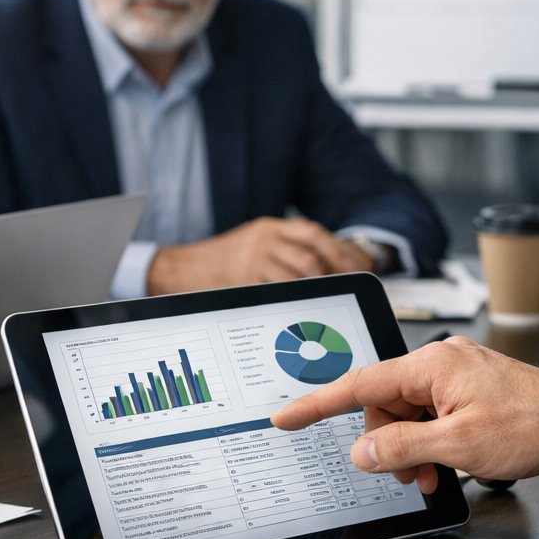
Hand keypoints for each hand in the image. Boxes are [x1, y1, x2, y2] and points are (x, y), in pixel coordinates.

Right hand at [146, 217, 371, 293]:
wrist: (184, 268)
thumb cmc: (224, 259)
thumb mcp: (254, 241)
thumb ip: (284, 247)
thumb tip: (325, 266)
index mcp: (269, 227)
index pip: (314, 233)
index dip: (338, 250)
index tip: (355, 268)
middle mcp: (264, 239)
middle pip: (311, 256)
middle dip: (332, 275)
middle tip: (343, 291)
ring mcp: (254, 260)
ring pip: (298, 276)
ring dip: (316, 291)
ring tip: (325, 303)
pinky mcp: (245, 281)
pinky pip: (278, 293)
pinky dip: (294, 301)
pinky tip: (301, 311)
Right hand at [272, 336, 538, 492]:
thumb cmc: (533, 426)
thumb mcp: (457, 445)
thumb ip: (401, 448)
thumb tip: (362, 453)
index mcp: (431, 364)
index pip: (359, 383)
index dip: (317, 404)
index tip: (285, 417)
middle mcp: (440, 363)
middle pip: (384, 405)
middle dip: (386, 444)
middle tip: (407, 476)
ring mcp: (457, 378)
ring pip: (408, 416)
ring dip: (411, 451)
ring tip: (432, 477)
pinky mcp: (471, 395)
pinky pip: (432, 419)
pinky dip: (431, 446)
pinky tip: (446, 468)